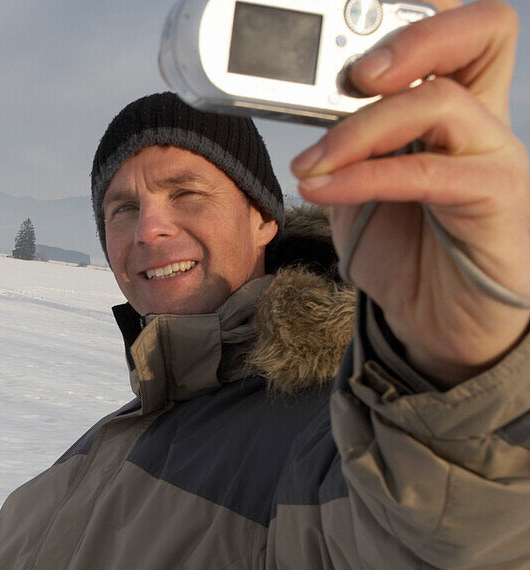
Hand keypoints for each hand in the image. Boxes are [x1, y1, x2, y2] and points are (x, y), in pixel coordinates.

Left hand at [291, 0, 529, 386]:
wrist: (436, 324)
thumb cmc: (402, 248)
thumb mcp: (354, 181)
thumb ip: (337, 138)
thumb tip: (287, 100)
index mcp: (451, 101)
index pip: (452, 26)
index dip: (411, 12)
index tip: (342, 21)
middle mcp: (484, 117)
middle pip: (484, 29)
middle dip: (413, 35)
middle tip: (353, 74)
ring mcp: (496, 155)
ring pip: (440, 101)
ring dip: (358, 129)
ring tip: (308, 162)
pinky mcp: (496, 199)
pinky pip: (429, 172)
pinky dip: (365, 175)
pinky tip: (323, 188)